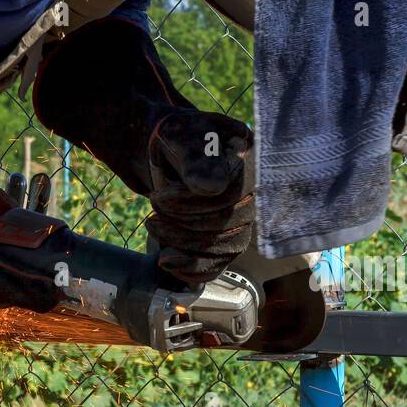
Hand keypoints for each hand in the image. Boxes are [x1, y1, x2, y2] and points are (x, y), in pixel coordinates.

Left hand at [33, 18, 254, 284]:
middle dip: (181, 220)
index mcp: (248, 163)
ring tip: (153, 224)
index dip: (189, 200)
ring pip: (225, 248)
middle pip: (226, 222)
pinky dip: (193, 270)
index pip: (227, 194)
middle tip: (154, 203)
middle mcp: (254, 194)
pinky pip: (220, 264)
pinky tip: (167, 261)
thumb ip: (194, 158)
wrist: (173, 152)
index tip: (158, 194)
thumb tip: (210, 188)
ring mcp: (244, 220)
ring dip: (183, 244)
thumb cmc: (178, 139)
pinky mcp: (228, 240)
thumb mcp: (180, 136)